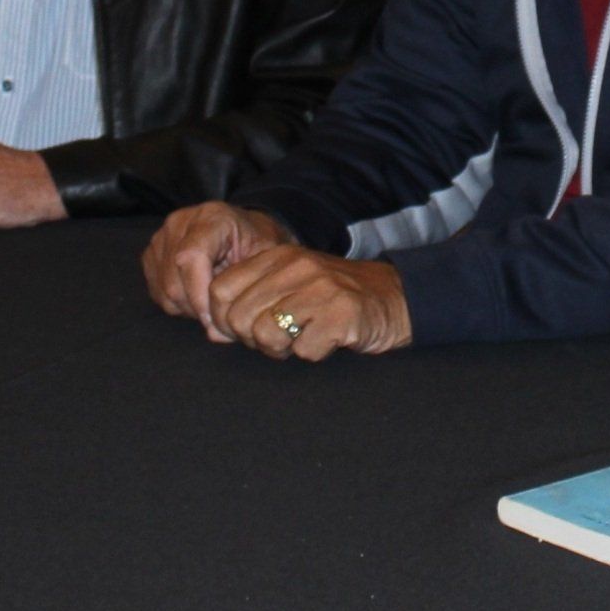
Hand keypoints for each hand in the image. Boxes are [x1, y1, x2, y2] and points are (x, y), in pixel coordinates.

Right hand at [142, 202, 290, 337]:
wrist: (245, 232)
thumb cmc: (258, 246)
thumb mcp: (266, 262)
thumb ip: (245, 293)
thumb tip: (213, 334)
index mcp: (212, 217)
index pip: (191, 257)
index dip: (199, 294)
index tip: (215, 318)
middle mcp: (181, 222)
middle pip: (174, 279)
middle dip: (195, 308)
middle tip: (218, 317)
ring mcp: (162, 236)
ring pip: (163, 289)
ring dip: (186, 308)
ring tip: (210, 304)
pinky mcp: (152, 252)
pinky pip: (156, 290)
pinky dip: (176, 303)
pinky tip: (197, 296)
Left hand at [208, 247, 412, 360]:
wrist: (395, 298)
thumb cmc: (333, 298)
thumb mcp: (290, 283)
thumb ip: (253, 297)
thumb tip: (214, 331)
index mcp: (276, 257)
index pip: (220, 290)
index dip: (224, 320)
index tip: (244, 332)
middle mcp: (294, 267)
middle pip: (239, 318)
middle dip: (253, 339)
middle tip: (280, 339)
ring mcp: (319, 288)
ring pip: (266, 335)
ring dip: (282, 349)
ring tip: (302, 338)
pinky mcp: (342, 314)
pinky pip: (304, 350)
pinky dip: (314, 353)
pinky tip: (328, 340)